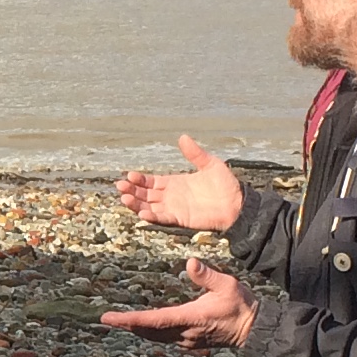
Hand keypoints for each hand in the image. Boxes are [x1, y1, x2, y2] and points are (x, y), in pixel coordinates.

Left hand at [103, 258, 257, 347]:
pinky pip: (163, 337)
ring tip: (118, 322)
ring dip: (136, 329)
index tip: (111, 319)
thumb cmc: (241, 305)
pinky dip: (149, 331)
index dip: (131, 320)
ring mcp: (187, 339)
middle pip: (149, 331)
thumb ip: (207, 276)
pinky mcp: (190, 341)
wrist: (254, 329)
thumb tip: (190, 262)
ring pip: (155, 336)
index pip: (154, 320)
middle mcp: (184, 333)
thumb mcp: (227, 285)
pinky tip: (142, 326)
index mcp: (190, 318)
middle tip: (106, 320)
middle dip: (127, 325)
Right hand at [116, 137, 245, 235]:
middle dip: (132, 190)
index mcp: (175, 182)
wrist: (237, 204)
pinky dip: (152, 216)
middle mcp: (171, 196)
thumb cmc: (225, 185)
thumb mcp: (210, 164)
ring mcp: (174, 208)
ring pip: (149, 206)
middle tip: (120, 185)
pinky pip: (163, 218)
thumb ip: (195, 153)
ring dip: (136, 203)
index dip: (139, 179)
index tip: (129, 175)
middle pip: (145, 194)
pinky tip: (142, 212)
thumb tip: (183, 137)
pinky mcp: (180, 218)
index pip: (151, 181)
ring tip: (124, 198)